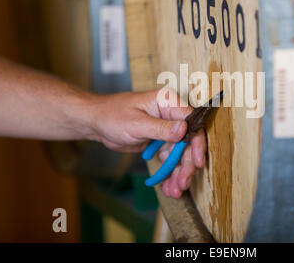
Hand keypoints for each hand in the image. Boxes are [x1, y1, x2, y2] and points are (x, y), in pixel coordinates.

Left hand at [86, 88, 205, 198]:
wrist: (96, 122)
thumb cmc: (112, 115)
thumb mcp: (136, 123)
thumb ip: (161, 128)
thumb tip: (184, 130)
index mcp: (168, 102)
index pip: (191, 123)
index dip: (197, 143)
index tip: (197, 163)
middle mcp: (171, 114)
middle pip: (188, 142)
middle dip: (185, 164)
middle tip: (182, 183)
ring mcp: (167, 128)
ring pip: (180, 153)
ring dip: (178, 172)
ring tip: (174, 190)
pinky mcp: (161, 140)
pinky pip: (170, 157)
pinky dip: (169, 171)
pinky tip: (167, 185)